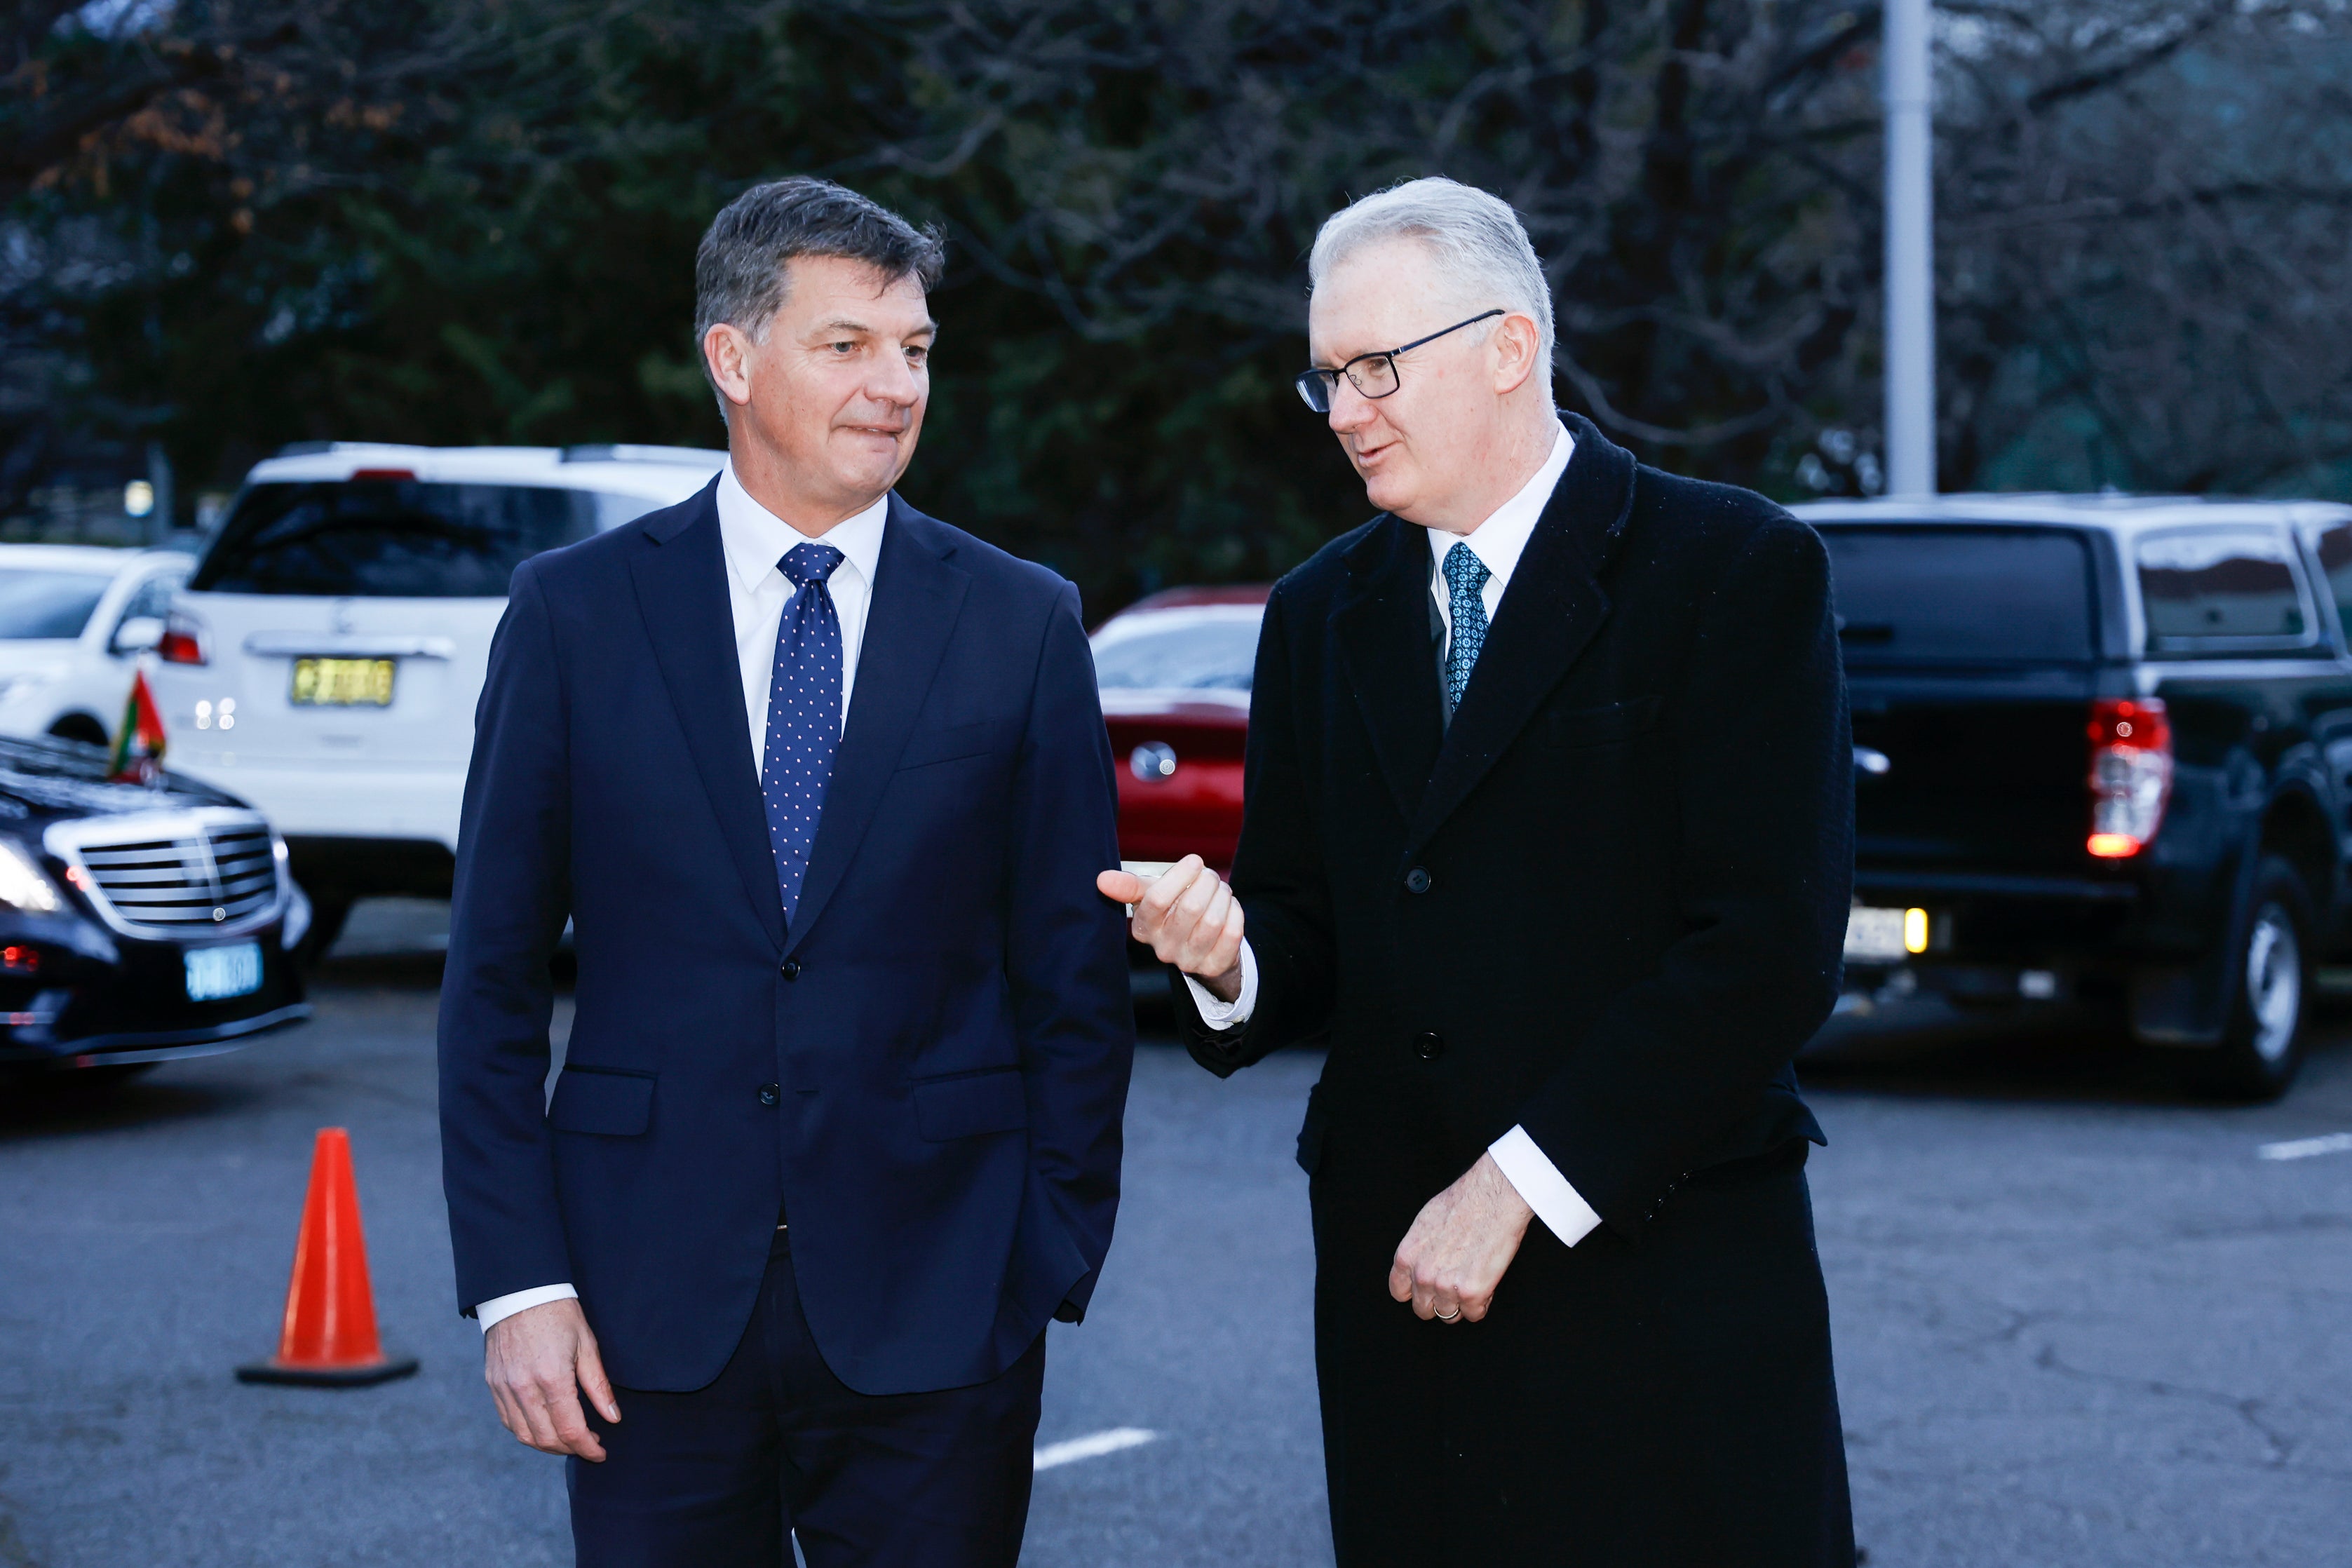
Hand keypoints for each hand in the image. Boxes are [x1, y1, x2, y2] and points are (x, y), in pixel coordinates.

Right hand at [483, 1297, 620, 1460]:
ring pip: (524, 1435)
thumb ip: (598, 1386)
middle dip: (570, 1449)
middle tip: (589, 1444)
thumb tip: (612, 1418)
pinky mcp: (493, 1384)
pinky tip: (544, 1425)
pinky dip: (527, 1431)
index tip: (600, 1453)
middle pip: (546, 1439)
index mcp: (552, 1378)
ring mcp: (504, 1388)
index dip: (587, 1448)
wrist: (520, 1291)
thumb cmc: (558, 1313)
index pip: (570, 1430)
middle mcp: (524, 1388)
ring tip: (569, 1438)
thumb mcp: (587, 1345)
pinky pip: (508, 1421)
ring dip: (548, 1444)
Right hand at [1095, 854, 1244, 1001]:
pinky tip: (1229, 907)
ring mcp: (1189, 961)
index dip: (1180, 875)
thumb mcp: (1150, 896)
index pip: (1157, 899)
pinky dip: (1235, 913)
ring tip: (1220, 890)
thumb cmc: (1171, 912)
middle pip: (1191, 907)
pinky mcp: (1213, 966)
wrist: (1199, 945)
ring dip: (1223, 896)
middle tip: (1210, 876)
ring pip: (1214, 920)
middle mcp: (1163, 948)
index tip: (1194, 861)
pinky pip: (1232, 933)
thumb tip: (1101, 879)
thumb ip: (1129, 886)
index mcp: (1142, 928)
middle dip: (1207, 882)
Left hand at [1388, 1152, 1533, 1323]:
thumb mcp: (1424, 1223)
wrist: (1492, 1198)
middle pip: (1423, 1309)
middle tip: (1453, 1286)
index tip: (1426, 1289)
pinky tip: (1486, 1284)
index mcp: (1407, 1257)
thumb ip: (1419, 1250)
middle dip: (1437, 1301)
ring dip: (1460, 1304)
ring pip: (1449, 1316)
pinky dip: (1482, 1304)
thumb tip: (1421, 1262)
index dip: (1415, 1291)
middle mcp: (1423, 1276)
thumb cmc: (1462, 1203)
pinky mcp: (1473, 1294)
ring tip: (1471, 1282)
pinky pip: (1475, 1315)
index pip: (1399, 1292)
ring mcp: (1446, 1287)